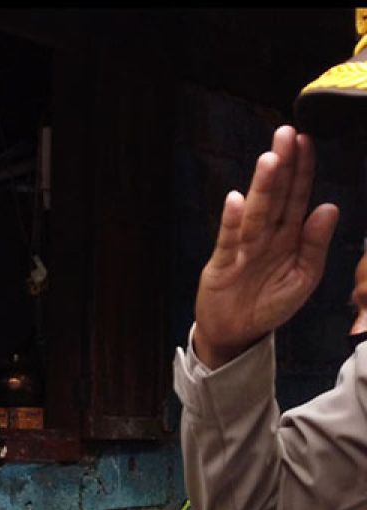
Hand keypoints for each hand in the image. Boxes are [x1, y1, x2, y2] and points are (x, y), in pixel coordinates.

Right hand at [193, 126, 339, 367]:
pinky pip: (229, 239)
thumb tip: (329, 207)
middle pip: (276, 195)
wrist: (236, 333)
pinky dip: (232, 221)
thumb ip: (315, 245)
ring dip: (262, 187)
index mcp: (288, 236)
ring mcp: (243, 247)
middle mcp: (266, 235)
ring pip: (256, 212)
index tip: (306, 141)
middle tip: (286, 133)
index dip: (303, 169)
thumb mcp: (304, 278)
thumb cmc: (270, 304)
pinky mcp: (223, 263)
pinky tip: (235, 201)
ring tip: (269, 160)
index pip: (298, 196)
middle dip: (282, 165)